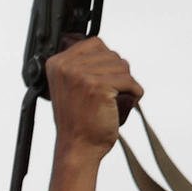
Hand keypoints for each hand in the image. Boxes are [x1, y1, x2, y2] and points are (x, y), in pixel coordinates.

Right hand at [45, 36, 139, 163]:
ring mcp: (80, 75)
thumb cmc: (78, 120)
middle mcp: (66, 66)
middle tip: (110, 94)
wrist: (77, 146)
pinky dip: (134, 92)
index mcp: (57, 62)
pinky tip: (126, 102)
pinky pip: (129, 81)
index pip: (94, 43)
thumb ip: (80, 64)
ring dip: (126, 83)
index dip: (105, 62)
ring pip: (122, 66)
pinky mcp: (97, 86)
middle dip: (117, 73)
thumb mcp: (70, 85)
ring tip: (115, 99)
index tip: (102, 82)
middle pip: (110, 54)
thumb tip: (102, 47)